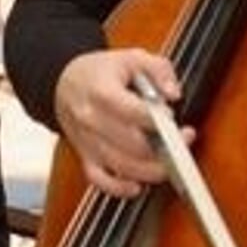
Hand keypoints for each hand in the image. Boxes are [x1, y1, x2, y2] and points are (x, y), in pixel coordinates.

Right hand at [53, 48, 192, 198]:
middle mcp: (91, 120)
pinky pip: (100, 180)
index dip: (157, 119)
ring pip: (121, 166)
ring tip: (171, 161)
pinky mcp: (85, 156)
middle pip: (132, 144)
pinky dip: (119, 189)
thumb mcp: (132, 57)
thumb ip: (159, 70)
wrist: (65, 82)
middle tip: (182, 140)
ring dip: (151, 170)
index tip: (172, 117)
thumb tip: (174, 93)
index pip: (132, 112)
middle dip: (163, 147)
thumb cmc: (100, 71)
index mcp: (102, 92)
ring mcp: (87, 142)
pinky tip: (138, 186)